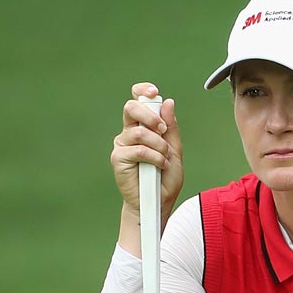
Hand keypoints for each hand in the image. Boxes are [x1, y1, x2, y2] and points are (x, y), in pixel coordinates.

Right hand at [110, 83, 182, 217]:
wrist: (159, 202)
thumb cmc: (165, 178)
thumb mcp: (174, 149)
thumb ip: (170, 127)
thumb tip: (168, 102)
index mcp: (142, 126)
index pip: (137, 100)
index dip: (142, 91)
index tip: (154, 92)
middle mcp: (129, 133)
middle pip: (131, 107)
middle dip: (151, 116)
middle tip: (163, 130)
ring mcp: (122, 145)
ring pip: (139, 131)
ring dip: (158, 144)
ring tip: (165, 157)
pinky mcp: (118, 159)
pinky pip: (138, 149)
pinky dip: (154, 157)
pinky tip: (160, 166)